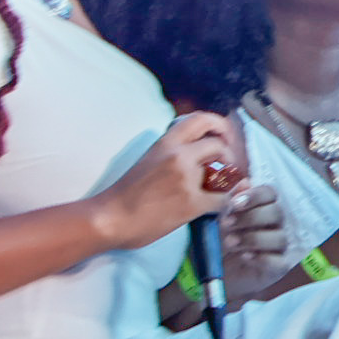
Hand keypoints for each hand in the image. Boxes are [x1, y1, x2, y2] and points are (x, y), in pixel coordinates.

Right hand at [94, 113, 240, 250]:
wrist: (111, 219)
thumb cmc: (126, 194)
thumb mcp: (150, 160)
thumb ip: (174, 153)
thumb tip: (201, 155)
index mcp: (166, 142)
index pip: (201, 119)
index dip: (220, 126)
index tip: (224, 136)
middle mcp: (178, 155)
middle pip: (219, 145)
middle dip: (228, 157)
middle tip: (226, 169)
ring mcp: (186, 178)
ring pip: (226, 173)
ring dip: (227, 181)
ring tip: (220, 189)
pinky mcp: (191, 202)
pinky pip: (223, 199)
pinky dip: (225, 203)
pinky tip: (218, 207)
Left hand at [217, 184, 288, 298]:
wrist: (212, 272)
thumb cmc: (216, 241)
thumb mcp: (216, 219)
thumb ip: (229, 201)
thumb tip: (245, 182)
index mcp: (262, 208)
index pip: (270, 194)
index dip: (255, 196)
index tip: (235, 203)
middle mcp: (274, 225)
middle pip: (276, 213)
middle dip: (250, 217)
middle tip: (226, 224)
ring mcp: (278, 246)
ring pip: (279, 237)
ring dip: (253, 238)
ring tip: (230, 243)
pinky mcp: (277, 267)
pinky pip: (279, 261)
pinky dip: (262, 258)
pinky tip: (245, 257)